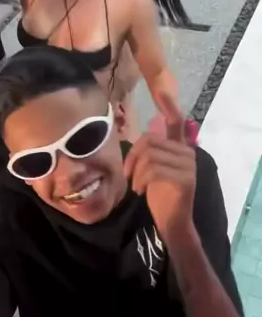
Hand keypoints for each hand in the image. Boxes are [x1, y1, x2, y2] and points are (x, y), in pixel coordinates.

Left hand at [124, 94, 195, 242]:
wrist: (172, 223)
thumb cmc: (159, 196)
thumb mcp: (152, 171)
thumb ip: (150, 154)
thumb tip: (138, 141)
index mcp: (179, 147)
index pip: (176, 121)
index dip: (169, 105)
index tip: (162, 92)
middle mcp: (187, 152)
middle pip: (150, 141)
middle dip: (132, 157)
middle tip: (128, 175)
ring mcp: (188, 165)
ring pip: (150, 156)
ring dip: (135, 172)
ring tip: (135, 185)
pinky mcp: (185, 179)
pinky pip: (154, 170)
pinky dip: (141, 179)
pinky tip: (140, 190)